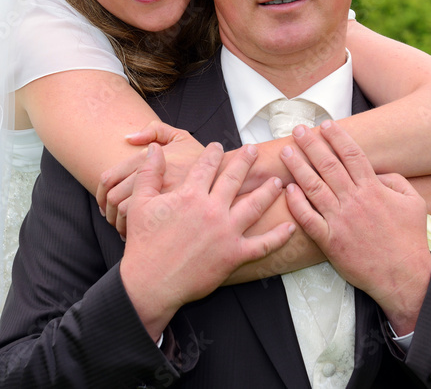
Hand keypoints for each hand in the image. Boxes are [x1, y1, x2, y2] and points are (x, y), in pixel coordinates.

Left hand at [98, 121, 205, 235]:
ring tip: (122, 228)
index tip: (104, 202)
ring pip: (123, 216)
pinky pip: (140, 231)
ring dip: (118, 224)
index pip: (109, 176)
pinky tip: (138, 236)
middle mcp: (154, 180)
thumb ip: (155, 130)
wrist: (235, 188)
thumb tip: (128, 138)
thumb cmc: (205, 162)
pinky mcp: (170, 221)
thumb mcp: (182, 138)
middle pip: (112, 198)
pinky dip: (133, 235)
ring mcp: (163, 202)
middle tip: (110, 217)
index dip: (101, 191)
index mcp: (148, 161)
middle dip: (107, 211)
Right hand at [120, 142, 294, 339]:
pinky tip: (290, 226)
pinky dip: (279, 236)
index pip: (207, 166)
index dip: (214, 153)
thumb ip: (149, 173)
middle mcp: (212, 210)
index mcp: (190, 195)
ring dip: (268, 191)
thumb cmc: (144, 244)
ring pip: (254, 205)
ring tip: (277, 181)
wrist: (151, 283)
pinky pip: (263, 244)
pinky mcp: (234, 255)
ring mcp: (226, 232)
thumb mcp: (139, 203)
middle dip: (245, 162)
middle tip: (254, 151)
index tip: (219, 146)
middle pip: (234, 178)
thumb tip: (155, 150)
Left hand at [282, 121, 430, 335]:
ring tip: (286, 151)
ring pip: (313, 186)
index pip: (351, 155)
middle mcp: (354, 200)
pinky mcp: (330, 241)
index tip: (325, 124)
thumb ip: (395, 181)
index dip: (337, 137)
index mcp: (373, 189)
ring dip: (298, 166)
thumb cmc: (410, 240)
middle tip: (298, 129)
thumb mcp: (414, 202)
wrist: (404, 276)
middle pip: (328, 165)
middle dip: (311, 144)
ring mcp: (340, 220)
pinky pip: (308, 218)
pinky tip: (288, 189)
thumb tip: (376, 172)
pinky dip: (296, 203)